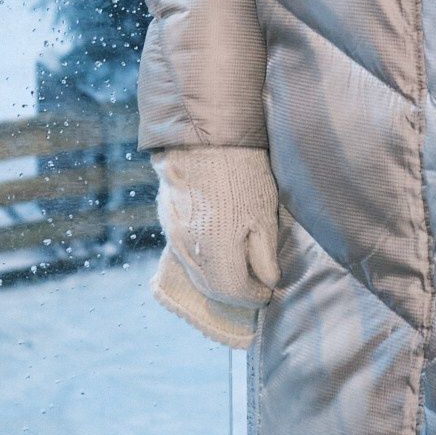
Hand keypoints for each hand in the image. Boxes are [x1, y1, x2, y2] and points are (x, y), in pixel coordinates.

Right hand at [152, 147, 280, 349]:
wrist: (203, 139)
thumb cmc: (241, 174)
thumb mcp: (263, 214)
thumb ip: (265, 255)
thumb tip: (268, 282)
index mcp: (217, 251)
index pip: (234, 291)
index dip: (254, 295)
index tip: (268, 292)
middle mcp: (190, 250)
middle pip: (211, 288)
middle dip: (235, 292)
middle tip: (254, 287)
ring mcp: (174, 236)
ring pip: (195, 274)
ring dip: (217, 280)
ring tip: (237, 272)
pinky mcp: (167, 221)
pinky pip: (184, 255)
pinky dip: (202, 263)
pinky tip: (216, 253)